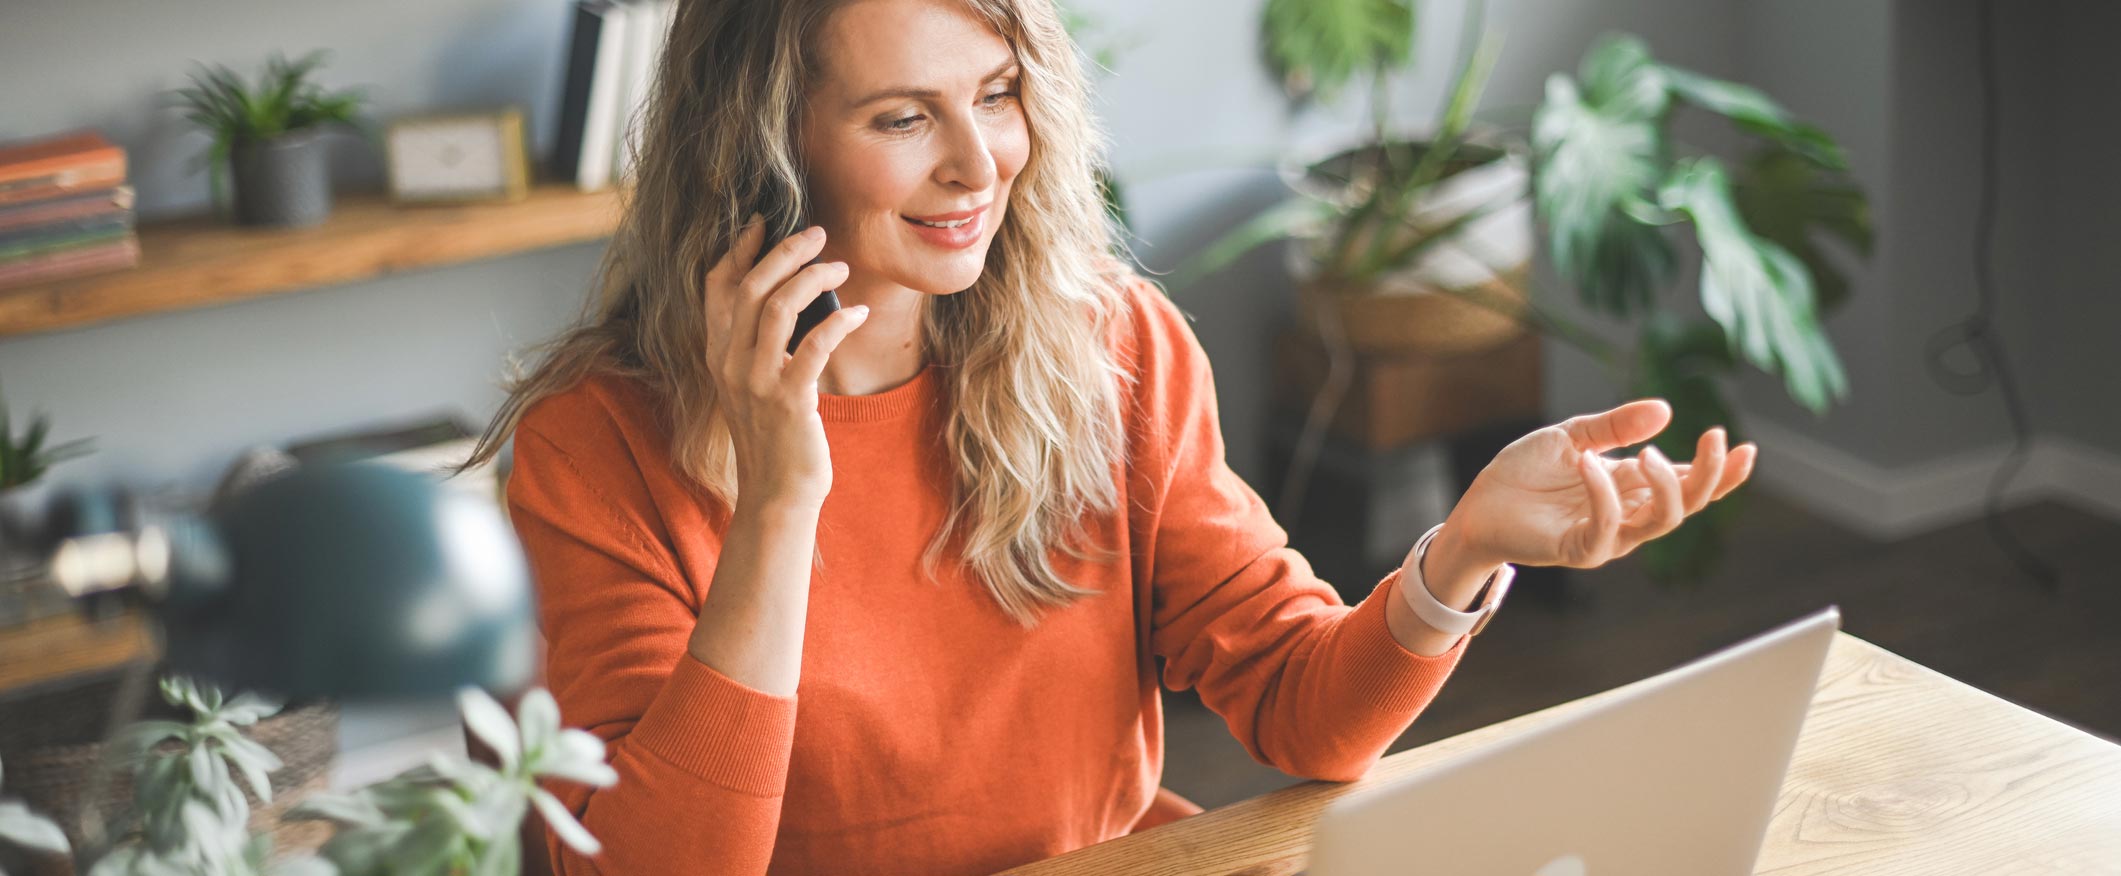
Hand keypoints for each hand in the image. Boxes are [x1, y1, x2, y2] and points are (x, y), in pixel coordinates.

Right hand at [702, 213, 868, 511]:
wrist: (776, 494)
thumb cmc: (775, 436)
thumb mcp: (755, 383)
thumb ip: (760, 343)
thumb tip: (792, 294)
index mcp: (716, 353)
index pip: (716, 286)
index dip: (739, 249)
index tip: (764, 222)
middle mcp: (728, 363)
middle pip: (749, 287)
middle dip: (785, 251)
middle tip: (818, 234)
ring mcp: (755, 382)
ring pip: (776, 308)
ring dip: (813, 279)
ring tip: (841, 268)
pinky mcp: (788, 400)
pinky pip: (814, 346)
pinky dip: (839, 323)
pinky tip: (859, 315)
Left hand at [1441, 399, 1756, 570]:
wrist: (1479, 504)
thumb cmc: (1524, 474)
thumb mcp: (1572, 436)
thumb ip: (1615, 426)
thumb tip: (1666, 410)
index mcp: (1631, 485)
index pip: (1688, 483)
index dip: (1721, 472)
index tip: (1746, 449)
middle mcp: (1627, 512)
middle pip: (1688, 504)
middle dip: (1710, 476)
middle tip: (1715, 438)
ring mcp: (1606, 535)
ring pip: (1661, 522)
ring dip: (1667, 487)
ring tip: (1649, 454)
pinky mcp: (1578, 549)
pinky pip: (1606, 528)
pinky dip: (1603, 495)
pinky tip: (1589, 464)